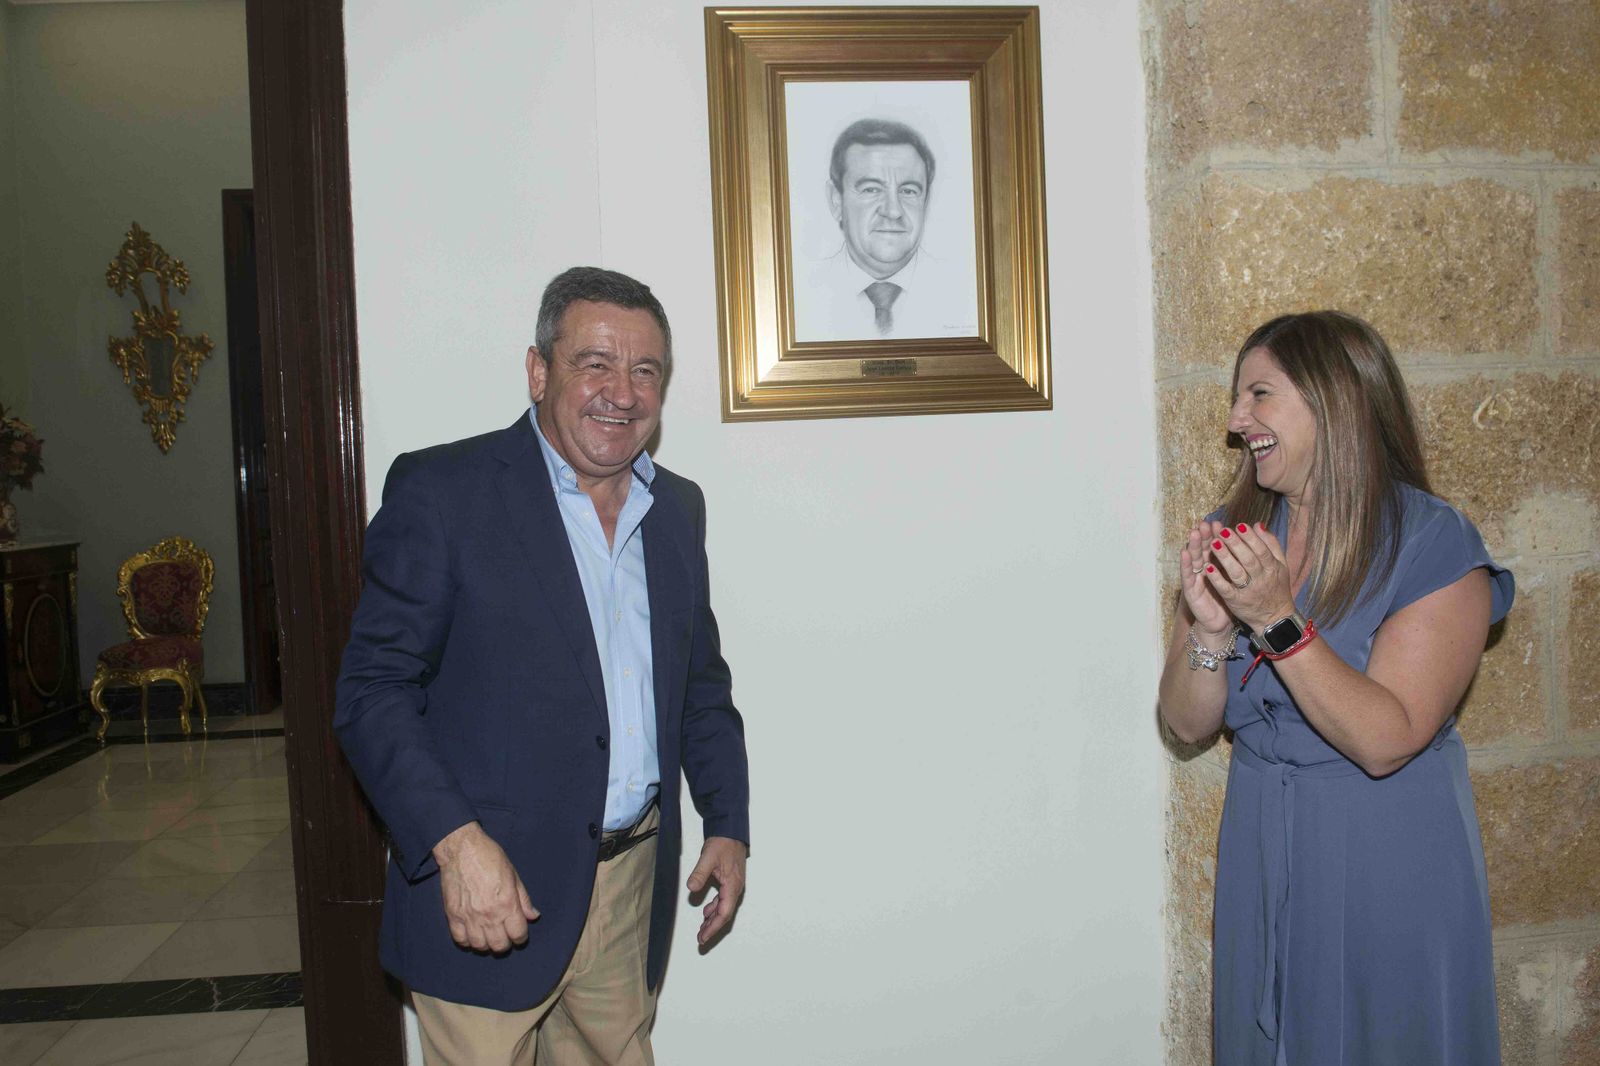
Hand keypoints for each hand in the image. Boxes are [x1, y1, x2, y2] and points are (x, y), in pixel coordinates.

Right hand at [432, 822, 538, 953]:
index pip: (518, 934)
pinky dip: (467, 941)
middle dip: (505, 944)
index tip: (519, 935)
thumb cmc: (490, 857)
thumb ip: (524, 899)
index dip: (521, 938)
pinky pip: (460, 939)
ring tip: (488, 936)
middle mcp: (489, 914)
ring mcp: (469, 916)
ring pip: (480, 946)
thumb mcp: (513, 875)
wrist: (462, 849)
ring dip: (486, 944)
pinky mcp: (453, 915)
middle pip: (499, 945)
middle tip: (504, 936)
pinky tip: (472, 934)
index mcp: (507, 903)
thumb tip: (533, 916)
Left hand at [686, 836, 746, 948]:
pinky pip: (723, 901)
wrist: (731, 831)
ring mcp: (733, 886)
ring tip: (701, 929)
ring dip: (713, 920)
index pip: (724, 912)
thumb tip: (692, 887)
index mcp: (732, 885)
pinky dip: (714, 909)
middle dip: (713, 928)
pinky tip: (706, 912)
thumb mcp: (708, 857)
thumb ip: (700, 873)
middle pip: (725, 914)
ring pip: (724, 908)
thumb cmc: (723, 843)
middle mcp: (735, 888)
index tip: (703, 937)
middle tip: (700, 939)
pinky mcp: (730, 882)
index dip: (713, 927)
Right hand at [1179, 519, 1235, 636]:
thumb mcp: (1235, 579)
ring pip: (1193, 558)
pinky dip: (1185, 564)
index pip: (1215, 546)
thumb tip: (1245, 543)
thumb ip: (1237, 562)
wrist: (1219, 623)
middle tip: (1205, 523)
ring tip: (1194, 532)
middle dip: (1204, 536)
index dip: (1216, 535)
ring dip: (1193, 545)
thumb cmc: (1228, 600)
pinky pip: (1188, 575)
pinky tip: (1185, 553)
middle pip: (1203, 549)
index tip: (1218, 522)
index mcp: (1216, 565)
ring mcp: (1195, 578)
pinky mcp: (1190, 590)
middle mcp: (1203, 569)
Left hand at [1203, 522, 1295, 632]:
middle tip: (1222, 530)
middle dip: (1235, 544)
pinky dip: (1217, 579)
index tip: (1239, 526)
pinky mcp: (1236, 602)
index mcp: (1272, 568)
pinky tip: (1208, 568)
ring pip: (1236, 573)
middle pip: (1248, 559)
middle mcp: (1261, 579)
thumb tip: (1258, 525)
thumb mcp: (1280, 565)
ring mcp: (1248, 591)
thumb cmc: (1276, 586)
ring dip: (1224, 558)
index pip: (1262, 550)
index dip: (1251, 538)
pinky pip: (1226, 589)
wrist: (1275, 618)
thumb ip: (1271, 544)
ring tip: (1213, 543)